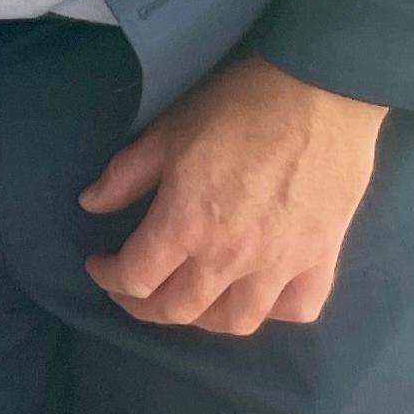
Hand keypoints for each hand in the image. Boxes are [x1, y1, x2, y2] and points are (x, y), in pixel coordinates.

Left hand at [79, 57, 388, 334]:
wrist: (320, 91)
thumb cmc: (237, 106)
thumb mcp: (167, 132)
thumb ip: (126, 175)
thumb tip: (91, 203)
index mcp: (185, 224)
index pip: (136, 278)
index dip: (109, 278)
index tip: (100, 265)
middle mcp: (230, 257)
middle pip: (179, 309)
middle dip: (145, 307)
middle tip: (134, 291)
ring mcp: (280, 264)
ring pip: (236, 322)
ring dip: (203, 319)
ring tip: (190, 299)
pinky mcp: (322, 259)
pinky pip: (297, 309)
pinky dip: (273, 312)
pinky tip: (257, 296)